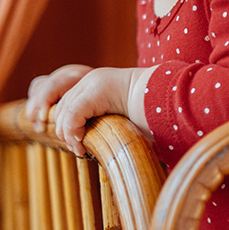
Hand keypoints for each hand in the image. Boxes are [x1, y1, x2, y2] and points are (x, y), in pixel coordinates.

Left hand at [27, 66, 145, 154]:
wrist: (167, 97)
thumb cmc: (152, 111)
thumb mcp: (122, 114)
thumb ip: (105, 119)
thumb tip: (89, 140)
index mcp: (97, 84)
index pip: (69, 103)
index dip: (67, 126)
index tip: (76, 144)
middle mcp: (91, 80)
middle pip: (61, 107)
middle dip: (64, 131)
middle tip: (75, 149)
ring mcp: (91, 83)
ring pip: (63, 113)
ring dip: (68, 135)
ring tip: (78, 150)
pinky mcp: (94, 92)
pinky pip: (73, 116)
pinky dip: (73, 133)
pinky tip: (81, 146)